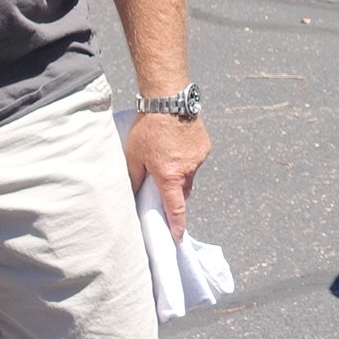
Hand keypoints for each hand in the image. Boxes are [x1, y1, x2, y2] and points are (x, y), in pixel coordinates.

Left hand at [126, 110, 210, 240]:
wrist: (169, 101)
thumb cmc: (147, 128)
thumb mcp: (133, 155)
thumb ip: (134, 178)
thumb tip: (134, 194)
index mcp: (169, 176)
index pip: (174, 207)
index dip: (177, 225)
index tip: (178, 238)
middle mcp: (187, 170)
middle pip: (183, 192)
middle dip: (174, 193)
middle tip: (162, 186)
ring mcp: (198, 158)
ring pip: (190, 176)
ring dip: (180, 174)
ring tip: (167, 156)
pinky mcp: (204, 147)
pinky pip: (196, 161)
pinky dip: (187, 159)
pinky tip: (176, 145)